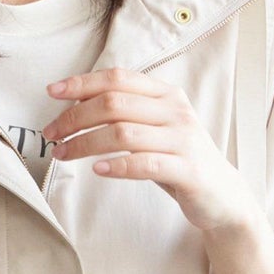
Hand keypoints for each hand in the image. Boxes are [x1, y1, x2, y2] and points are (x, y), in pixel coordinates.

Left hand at [40, 67, 258, 233]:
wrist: (222, 195)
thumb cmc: (176, 159)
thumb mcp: (152, 128)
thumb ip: (124, 113)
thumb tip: (73, 106)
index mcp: (165, 94)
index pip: (117, 78)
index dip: (82, 83)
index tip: (52, 92)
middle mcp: (176, 111)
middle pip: (114, 103)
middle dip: (75, 118)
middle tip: (51, 134)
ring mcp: (184, 140)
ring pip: (123, 133)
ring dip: (85, 143)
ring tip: (63, 154)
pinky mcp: (188, 170)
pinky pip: (145, 163)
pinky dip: (117, 165)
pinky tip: (98, 170)